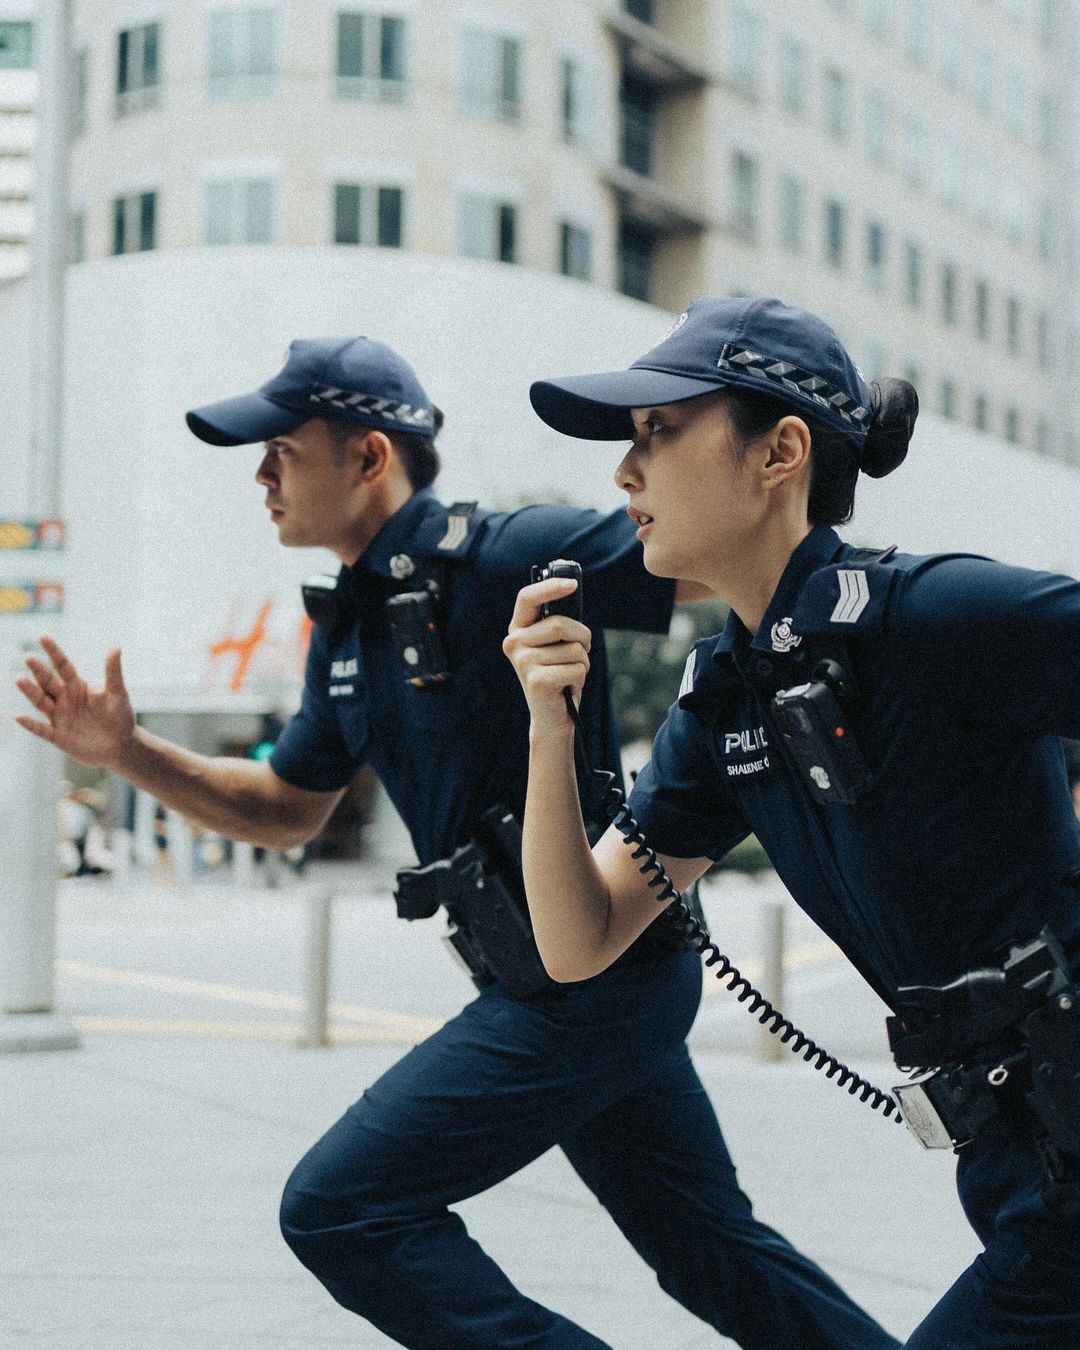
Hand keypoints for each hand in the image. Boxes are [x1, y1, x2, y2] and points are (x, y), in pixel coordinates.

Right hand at [15, 637, 136, 771]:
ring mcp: (59, 717)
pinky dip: (30, 724)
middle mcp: (65, 699)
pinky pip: (41, 729)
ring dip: (30, 692)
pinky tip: (18, 717)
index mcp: (78, 686)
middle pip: (48, 682)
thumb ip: (113, 672)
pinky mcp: (58, 736)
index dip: (54, 652)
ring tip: (19, 679)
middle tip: (29, 657)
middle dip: (39, 670)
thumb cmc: (120, 717)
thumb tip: (115, 646)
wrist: (120, 746)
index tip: (43, 637)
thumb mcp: (118, 694)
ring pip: (41, 702)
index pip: (63, 666)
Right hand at [503, 577, 590, 735]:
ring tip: (568, 675)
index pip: (527, 598)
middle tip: (579, 654)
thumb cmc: (559, 675)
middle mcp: (514, 644)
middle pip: (560, 624)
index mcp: (517, 630)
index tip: (572, 583)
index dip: (550, 587)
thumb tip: (571, 589)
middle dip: (582, 638)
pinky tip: (567, 687)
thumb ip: (559, 622)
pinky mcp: (537, 681)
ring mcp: (523, 662)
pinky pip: (578, 668)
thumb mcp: (557, 645)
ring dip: (582, 663)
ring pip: (575, 649)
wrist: (552, 718)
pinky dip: (581, 678)